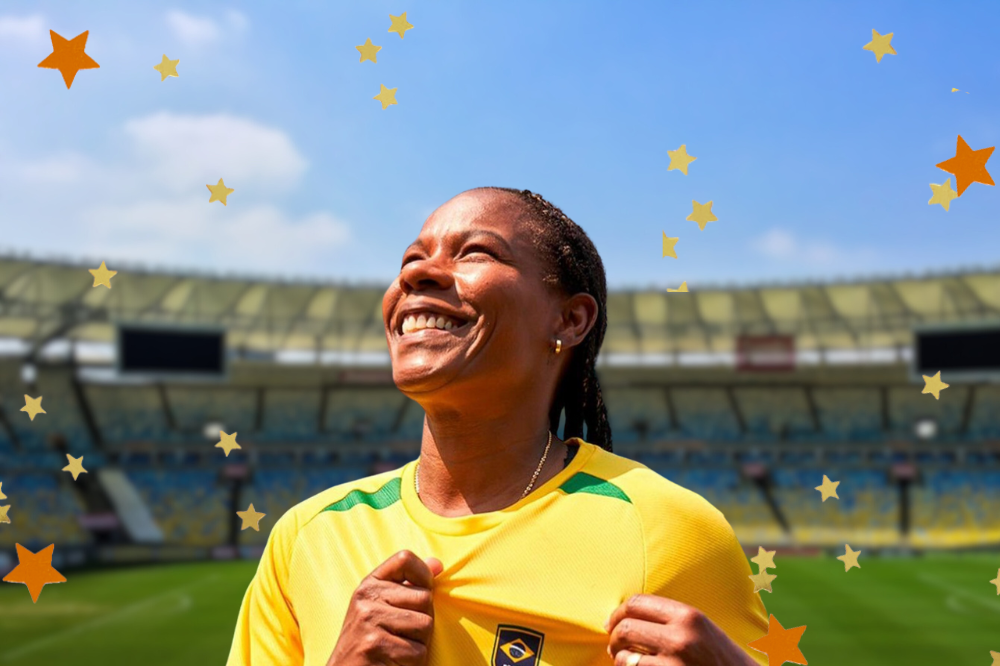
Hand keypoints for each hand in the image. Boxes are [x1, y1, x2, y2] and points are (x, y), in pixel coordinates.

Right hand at [327, 550, 443, 665]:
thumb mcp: (384, 607)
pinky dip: (413, 663)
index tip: (419, 597)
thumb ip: (410, 584)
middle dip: (423, 621)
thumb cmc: (371, 642)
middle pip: (424, 597)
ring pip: (425, 625)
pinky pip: (418, 651)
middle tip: (402, 635)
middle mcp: (366, 598)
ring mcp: (369, 621)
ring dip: (419, 644)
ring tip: (398, 649)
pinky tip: (394, 663)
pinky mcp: (375, 645)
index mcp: (369, 585)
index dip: (423, 575)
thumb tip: (437, 563)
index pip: (405, 559)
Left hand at [605, 594, 755, 665]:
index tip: (612, 622)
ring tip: (624, 661)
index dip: (618, 612)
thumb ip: (671, 620)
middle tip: (614, 645)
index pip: (637, 602)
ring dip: (619, 660)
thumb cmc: (722, 661)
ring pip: (624, 656)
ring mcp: (674, 663)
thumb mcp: (702, 631)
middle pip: (625, 627)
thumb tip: (627, 615)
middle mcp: (681, 637)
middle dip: (613, 637)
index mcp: (689, 616)